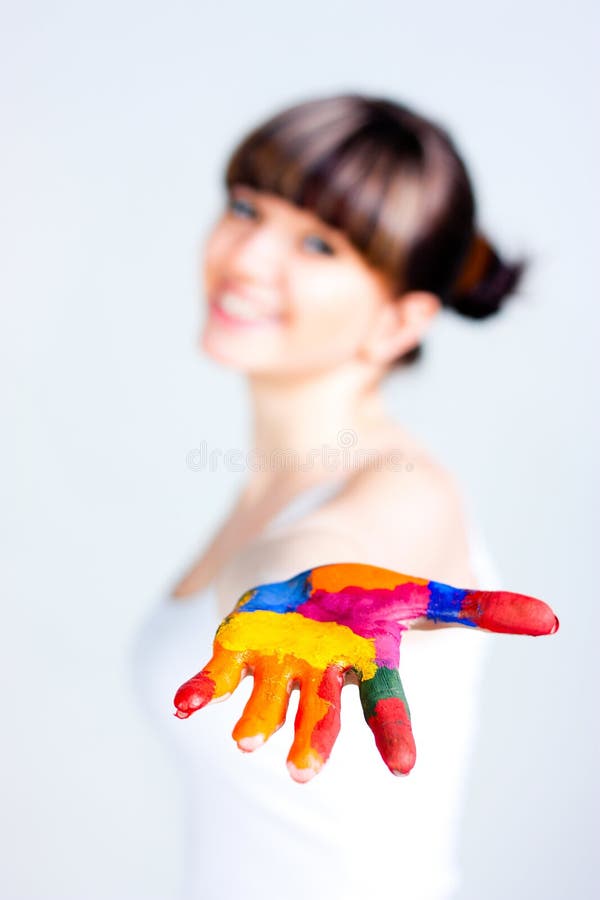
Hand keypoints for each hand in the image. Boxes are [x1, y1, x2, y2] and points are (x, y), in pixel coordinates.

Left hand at [173, 562, 558, 782]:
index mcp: (365, 660)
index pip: (386, 702)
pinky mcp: (242, 644)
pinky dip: (202, 687)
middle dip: (313, 738)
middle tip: (302, 772)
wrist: (310, 572)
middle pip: (320, 709)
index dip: (393, 732)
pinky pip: (220, 671)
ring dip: (257, 716)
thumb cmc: (367, 593)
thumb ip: (476, 609)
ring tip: (247, 739)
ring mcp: (278, 659)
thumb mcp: (419, 593)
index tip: (403, 767)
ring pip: (269, 695)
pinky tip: (184, 705)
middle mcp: (321, 669)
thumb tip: (548, 620)